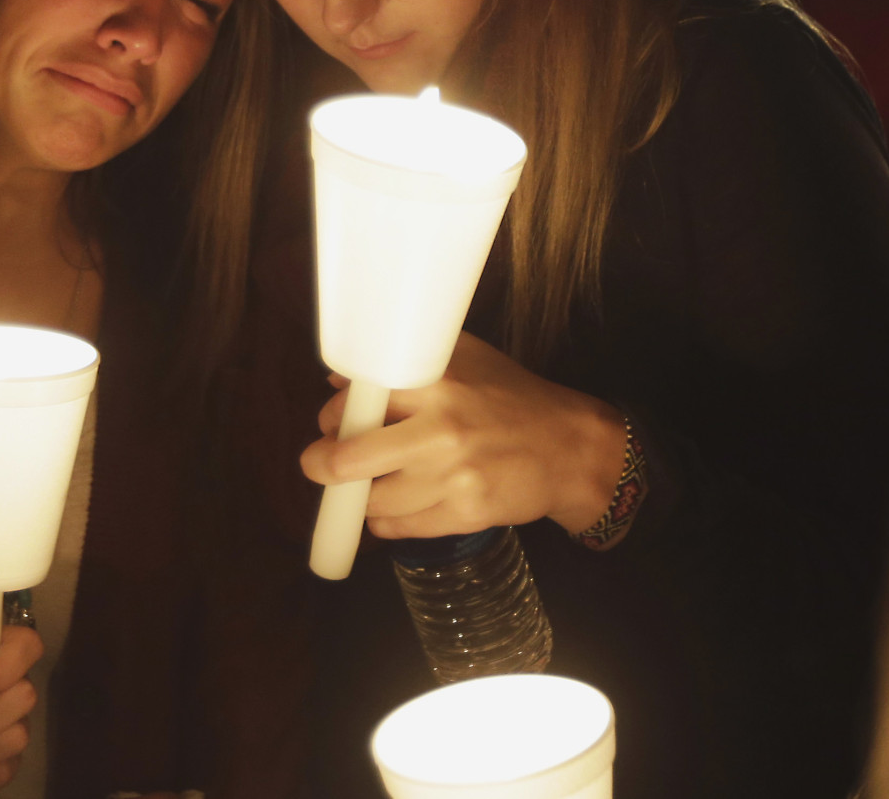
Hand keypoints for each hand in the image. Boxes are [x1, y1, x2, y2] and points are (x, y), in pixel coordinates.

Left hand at [300, 332, 628, 538]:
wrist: (568, 448)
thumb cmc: (510, 397)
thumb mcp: (463, 360)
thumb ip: (404, 365)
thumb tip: (337, 380)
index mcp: (435, 383)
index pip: (354, 402)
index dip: (333, 415)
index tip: (333, 422)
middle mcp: (440, 430)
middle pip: (345, 460)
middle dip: (321, 464)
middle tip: (321, 462)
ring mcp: (452, 478)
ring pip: (371, 501)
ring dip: (361, 496)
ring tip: (372, 482)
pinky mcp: (463, 516)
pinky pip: (398, 528)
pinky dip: (387, 520)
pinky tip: (399, 504)